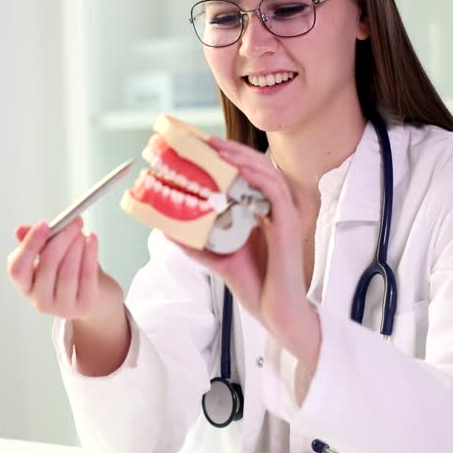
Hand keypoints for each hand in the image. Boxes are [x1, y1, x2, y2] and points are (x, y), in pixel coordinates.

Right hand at [5, 218, 123, 325]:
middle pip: (46, 267)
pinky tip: (92, 240)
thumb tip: (20, 230)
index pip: (17, 269)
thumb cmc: (68, 270)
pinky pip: (87, 275)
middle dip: (61, 240)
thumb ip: (36, 241)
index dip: (29, 246)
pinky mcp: (84, 305)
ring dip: (76, 246)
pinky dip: (90, 253)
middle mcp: (39, 300)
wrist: (96, 296)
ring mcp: (62, 307)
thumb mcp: (50, 254)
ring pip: (68, 272)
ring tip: (82, 232)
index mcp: (25, 286)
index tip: (44, 224)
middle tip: (73, 222)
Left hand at [173, 138, 319, 370]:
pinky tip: (240, 170)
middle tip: (202, 140)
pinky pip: (275, 193)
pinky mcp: (288, 226)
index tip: (200, 146)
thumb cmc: (254, 284)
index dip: (226, 157)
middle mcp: (272, 209)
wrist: (276, 312)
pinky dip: (258, 178)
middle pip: (255, 166)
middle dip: (229, 150)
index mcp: (259, 212)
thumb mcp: (217, 258)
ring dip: (241, 156)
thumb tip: (165, 229)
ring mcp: (282, 215)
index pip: (245, 174)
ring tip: (216, 147)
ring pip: (266, 173)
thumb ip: (194, 243)